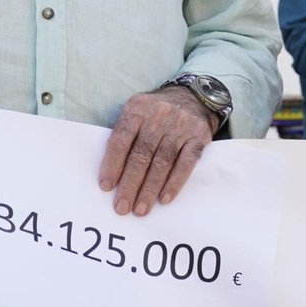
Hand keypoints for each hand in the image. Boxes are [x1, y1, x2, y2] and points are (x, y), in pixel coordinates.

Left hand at [98, 87, 217, 216]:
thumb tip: (112, 174)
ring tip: (141, 208)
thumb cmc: (157, 112)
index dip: (112, 164)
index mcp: (137, 108)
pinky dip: (174, 182)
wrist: (194, 97)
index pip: (121, 139)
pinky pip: (186, 163)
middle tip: (122, 207)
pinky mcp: (199, 136)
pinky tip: (164, 198)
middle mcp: (159, 115)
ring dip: (150, 189)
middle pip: (141, 154)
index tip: (106, 186)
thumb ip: (125, 135)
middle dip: (130, 184)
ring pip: (162, 162)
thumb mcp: (137, 111)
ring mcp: (181, 126)